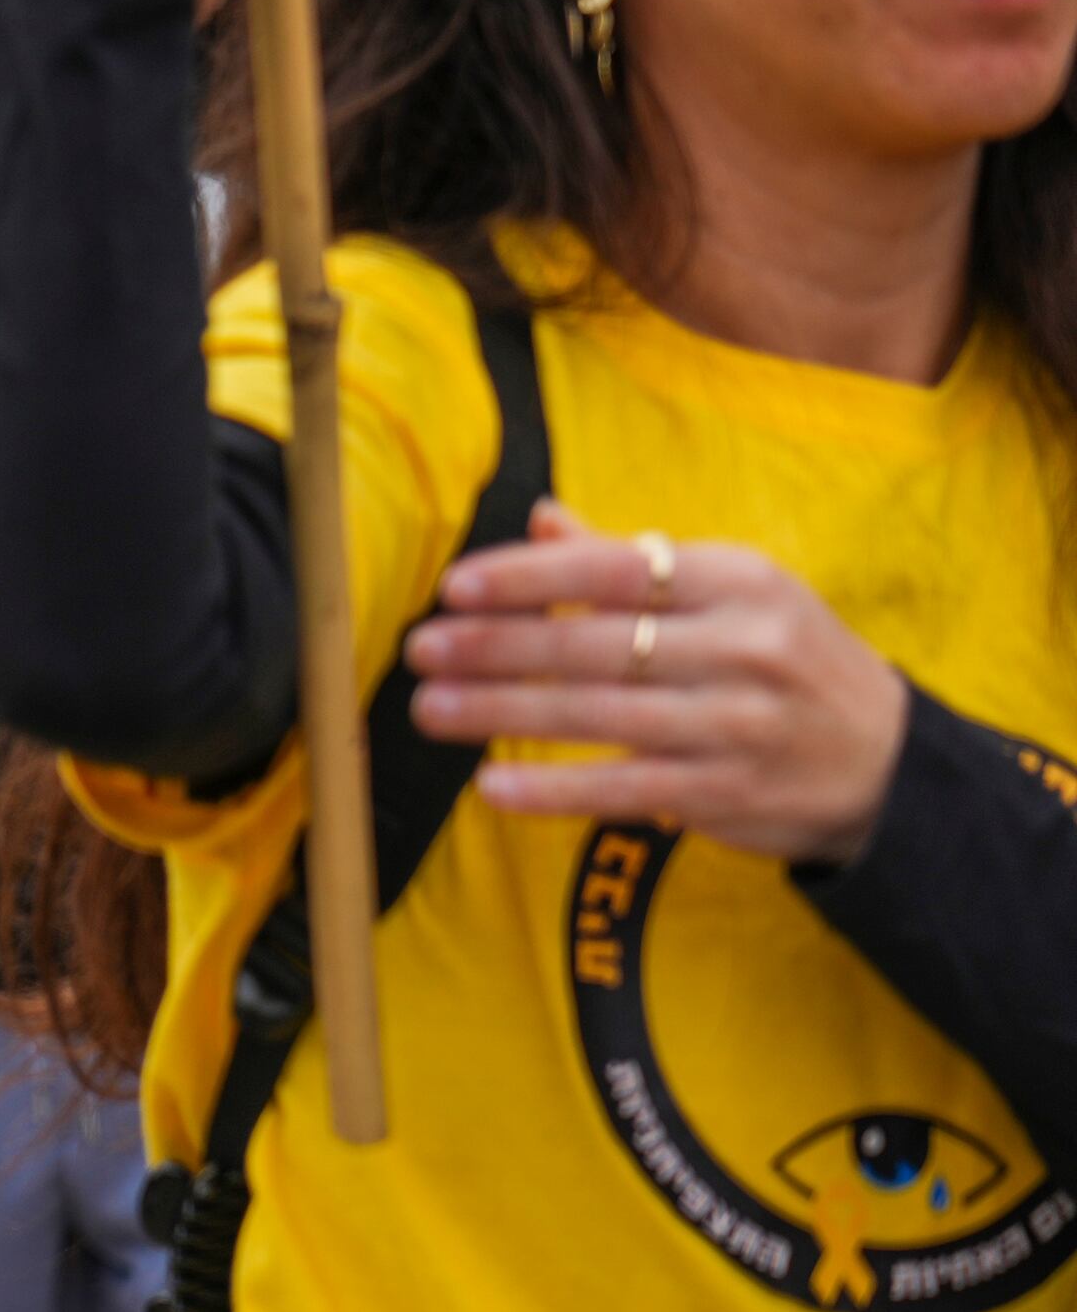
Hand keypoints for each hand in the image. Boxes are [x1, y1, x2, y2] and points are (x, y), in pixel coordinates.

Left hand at [402, 501, 907, 864]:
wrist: (889, 763)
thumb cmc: (786, 658)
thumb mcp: (735, 593)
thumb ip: (633, 562)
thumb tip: (539, 518)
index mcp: (740, 580)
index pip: (617, 568)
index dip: (528, 576)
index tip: (454, 586)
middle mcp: (743, 648)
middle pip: (594, 643)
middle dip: (494, 646)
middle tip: (420, 650)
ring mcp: (737, 724)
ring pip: (597, 715)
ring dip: (501, 714)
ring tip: (430, 708)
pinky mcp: (729, 793)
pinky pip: (623, 789)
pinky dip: (552, 789)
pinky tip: (492, 787)